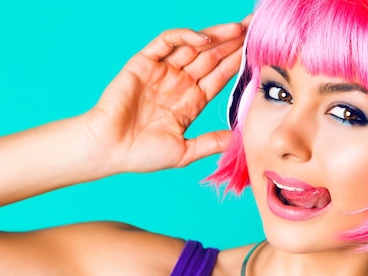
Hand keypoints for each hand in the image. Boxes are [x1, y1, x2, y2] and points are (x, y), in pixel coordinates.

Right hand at [84, 21, 246, 173]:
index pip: (220, 77)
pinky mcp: (144, 62)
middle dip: (233, 43)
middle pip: (212, 57)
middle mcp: (179, 83)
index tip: (259, 53)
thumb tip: (240, 139)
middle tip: (256, 29)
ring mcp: (162, 71)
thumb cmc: (141, 154)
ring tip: (239, 28)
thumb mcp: (186, 151)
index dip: (238, 64)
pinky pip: (167, 42)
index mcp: (191, 101)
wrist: (109, 149)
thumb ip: (211, 142)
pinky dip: (185, 37)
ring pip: (194, 46)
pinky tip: (205, 39)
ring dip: (216, 36)